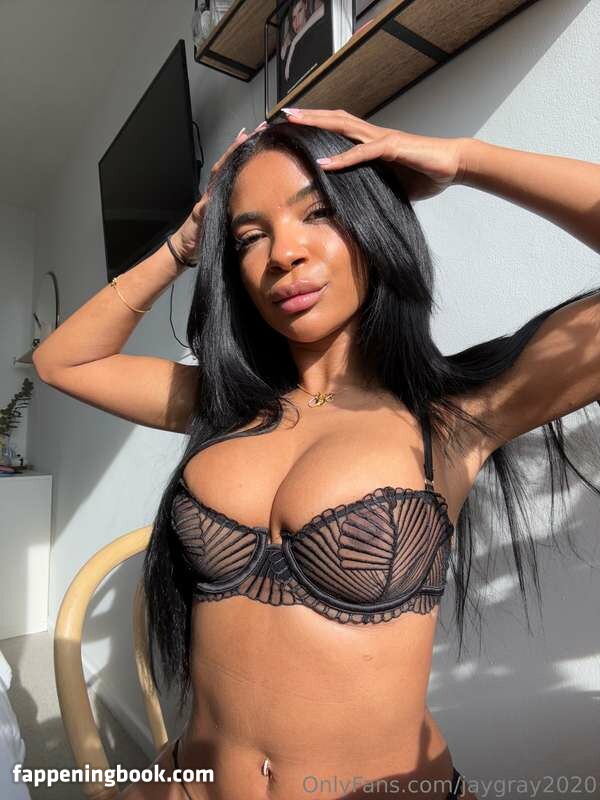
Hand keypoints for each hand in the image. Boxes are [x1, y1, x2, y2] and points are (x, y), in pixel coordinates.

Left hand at [170, 121, 267, 262]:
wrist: (187, 251)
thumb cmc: (190, 237)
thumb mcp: (197, 223)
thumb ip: (202, 211)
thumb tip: (208, 200)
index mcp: (211, 193)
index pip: (223, 167)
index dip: (232, 152)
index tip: (244, 136)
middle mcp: (218, 192)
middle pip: (232, 164)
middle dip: (245, 147)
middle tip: (261, 132)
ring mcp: (223, 199)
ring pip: (237, 174)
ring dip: (248, 158)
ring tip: (263, 143)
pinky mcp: (227, 209)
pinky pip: (240, 189)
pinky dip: (249, 177)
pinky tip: (260, 173)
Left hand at [281, 108, 470, 201]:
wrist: (453, 165)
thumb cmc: (424, 173)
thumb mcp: (391, 184)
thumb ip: (373, 185)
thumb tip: (358, 201)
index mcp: (371, 142)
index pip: (338, 129)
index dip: (317, 125)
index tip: (294, 127)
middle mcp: (373, 135)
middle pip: (334, 120)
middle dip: (309, 116)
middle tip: (284, 114)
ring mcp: (382, 139)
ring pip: (343, 127)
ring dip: (318, 124)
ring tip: (295, 122)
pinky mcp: (393, 148)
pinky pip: (363, 153)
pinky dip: (343, 159)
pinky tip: (324, 163)